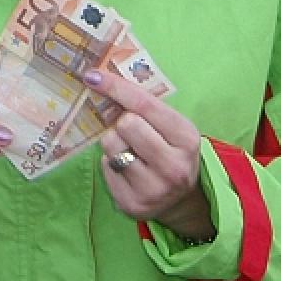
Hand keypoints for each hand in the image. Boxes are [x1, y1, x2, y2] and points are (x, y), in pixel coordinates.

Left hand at [84, 70, 212, 240]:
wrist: (181, 199)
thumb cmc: (170, 150)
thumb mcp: (171, 126)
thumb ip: (145, 105)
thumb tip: (100, 79)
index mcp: (187, 139)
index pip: (145, 104)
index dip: (116, 87)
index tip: (93, 75)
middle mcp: (173, 167)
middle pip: (126, 124)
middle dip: (122, 123)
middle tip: (131, 132)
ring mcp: (153, 190)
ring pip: (111, 145)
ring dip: (114, 143)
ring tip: (130, 151)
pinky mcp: (131, 204)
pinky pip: (105, 167)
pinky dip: (110, 163)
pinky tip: (126, 170)